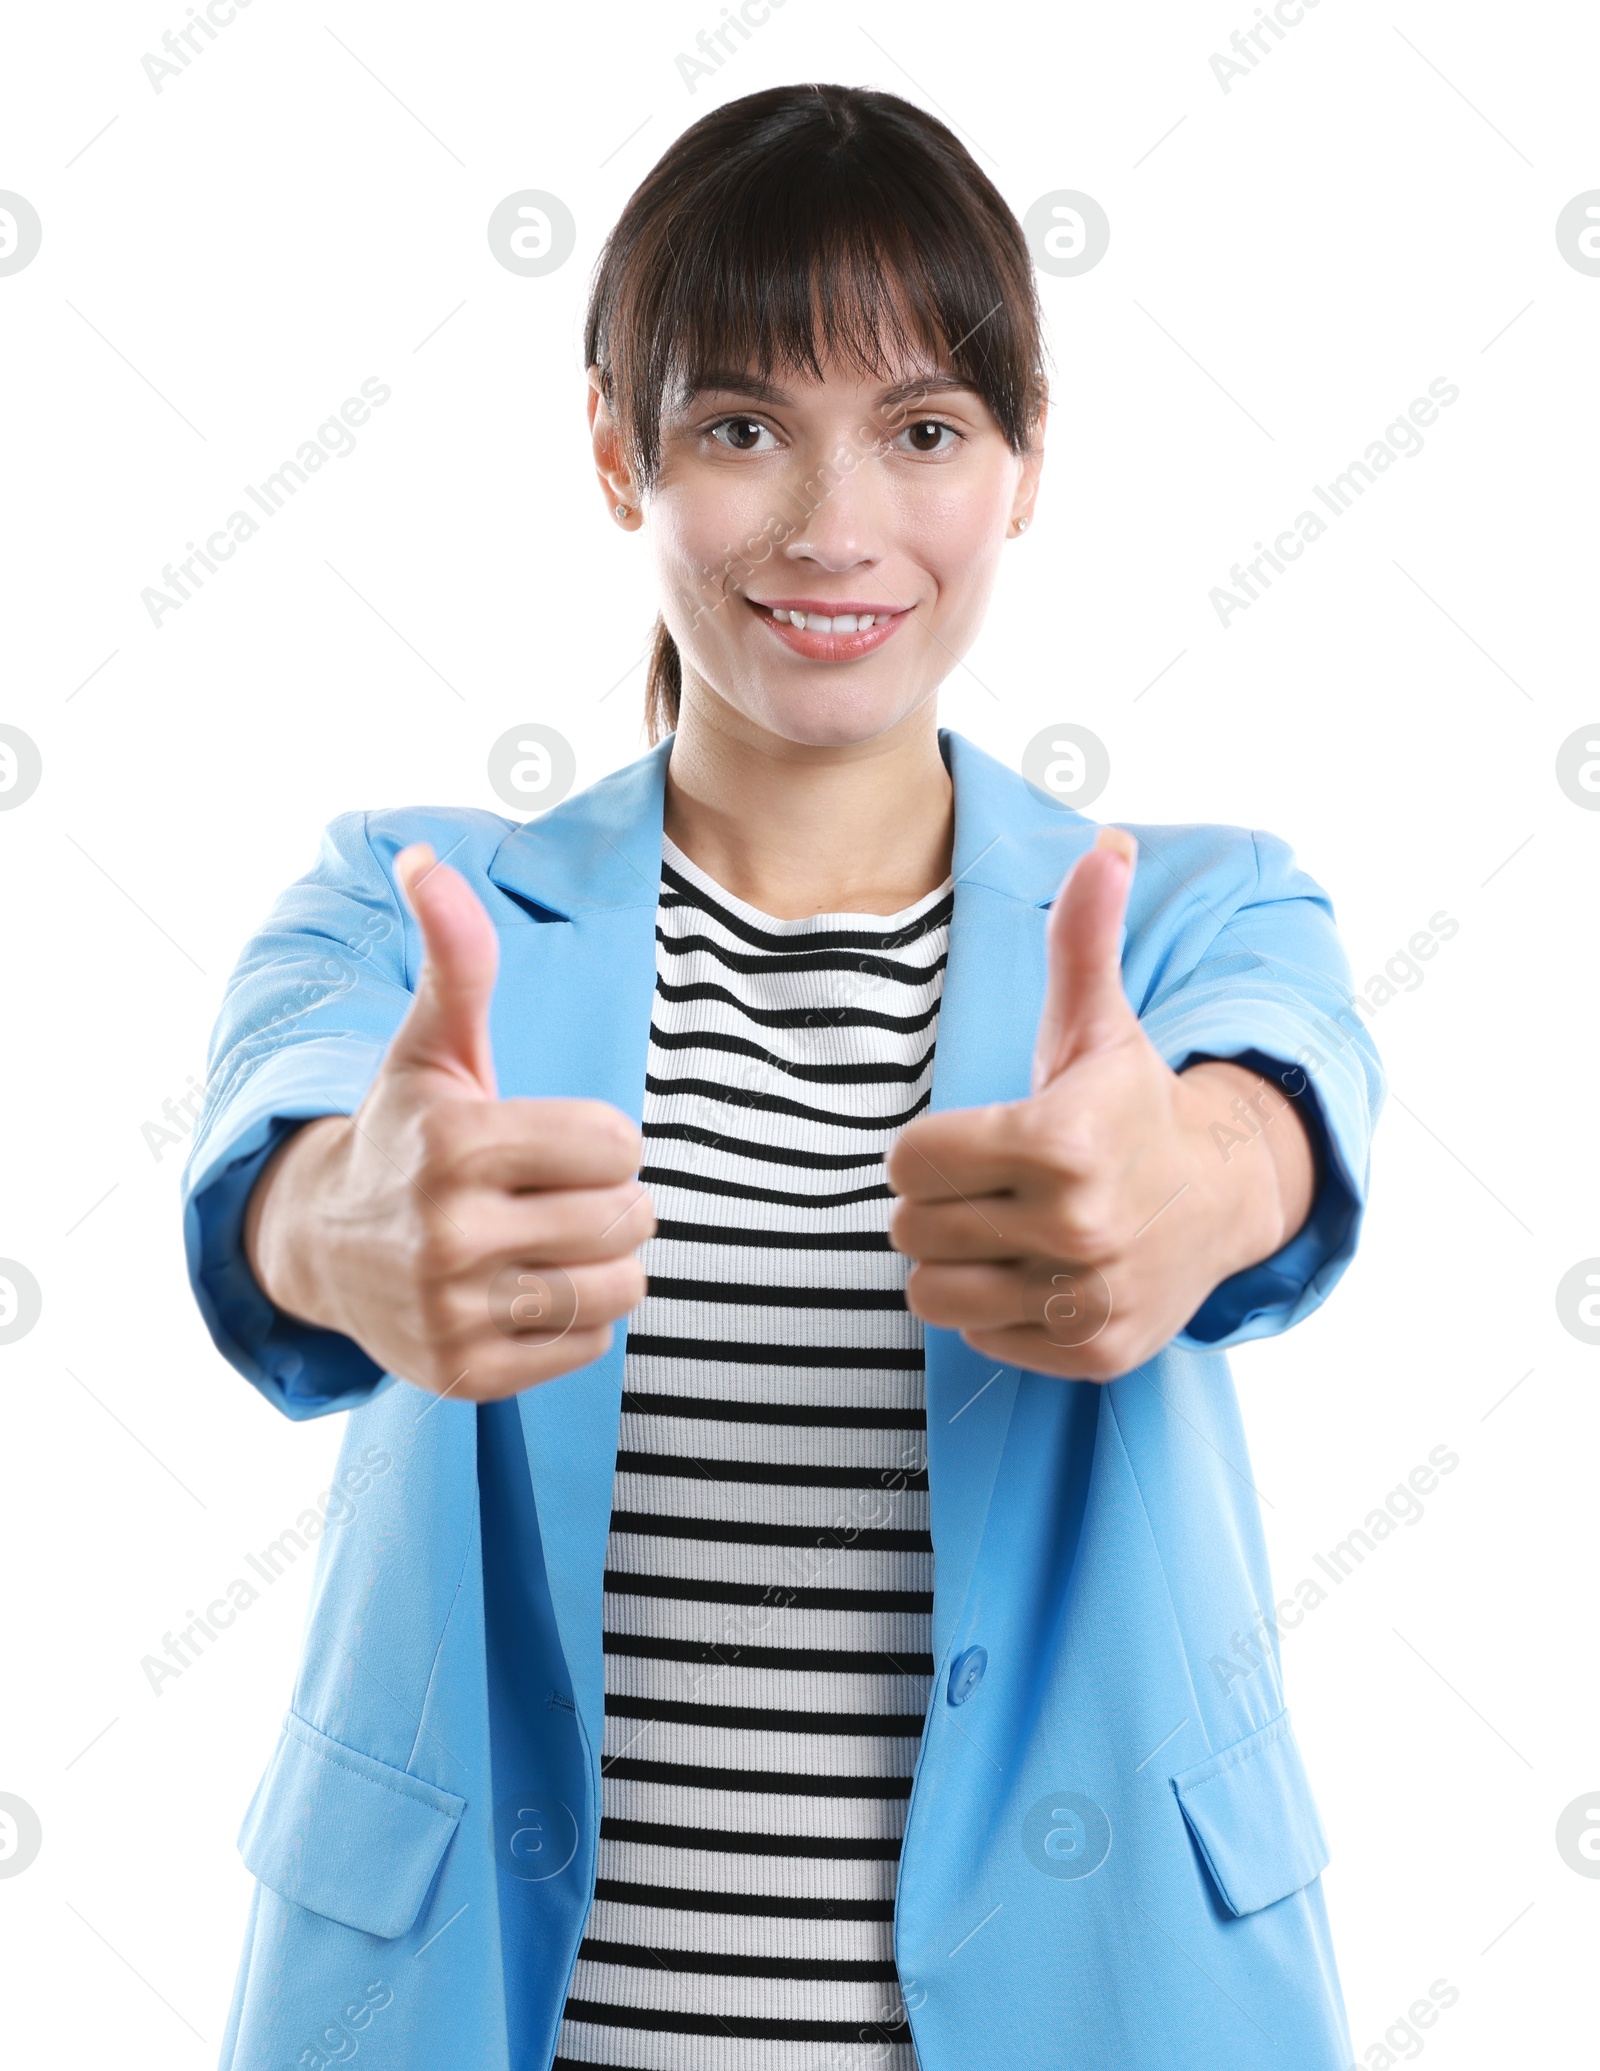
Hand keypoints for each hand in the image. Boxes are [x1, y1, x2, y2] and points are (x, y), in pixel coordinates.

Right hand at [243, 843, 654, 1399]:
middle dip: (612, 1200)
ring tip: (555, 1240)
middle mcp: (447, 1234)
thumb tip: (426, 856)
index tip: (555, 1140)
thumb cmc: (405, 1130)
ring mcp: (453, 1313)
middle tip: (562, 1193)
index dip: (602, 1138)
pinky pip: (589, 1346)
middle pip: (627, 1219)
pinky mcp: (465, 1376)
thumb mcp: (431, 1044)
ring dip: (605, 1262)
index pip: (617, 1145)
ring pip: (619, 1288)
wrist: (322, 1244)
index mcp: (454, 1144)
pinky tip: (527, 1288)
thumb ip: (455, 958)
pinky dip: (576, 1319)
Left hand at [886, 829, 1310, 1380]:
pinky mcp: (1093, 1354)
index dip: (930, 1148)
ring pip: (933, 1295)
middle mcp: (1076, 1227)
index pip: (908, 1163)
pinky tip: (1040, 1272)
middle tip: (993, 1186)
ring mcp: (1086, 1298)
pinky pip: (979, 1339)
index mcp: (1059, 1141)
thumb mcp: (1099, 1022)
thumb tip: (1106, 841)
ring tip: (1006, 1230)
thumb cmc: (1129, 1104)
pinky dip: (997, 1311)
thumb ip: (1081, 937)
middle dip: (940, 1205)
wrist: (1222, 1198)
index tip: (973, 1138)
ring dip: (956, 1263)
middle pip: (912, 1230)